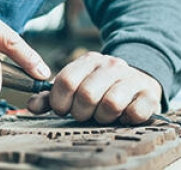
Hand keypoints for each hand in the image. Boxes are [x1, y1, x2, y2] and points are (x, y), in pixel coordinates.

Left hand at [26, 51, 162, 124]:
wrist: (141, 79)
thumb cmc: (103, 86)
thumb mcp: (78, 84)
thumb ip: (53, 96)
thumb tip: (31, 106)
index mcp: (90, 61)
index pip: (66, 81)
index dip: (60, 102)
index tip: (64, 109)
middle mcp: (111, 65)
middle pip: (86, 95)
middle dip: (81, 112)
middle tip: (85, 114)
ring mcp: (132, 79)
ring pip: (110, 104)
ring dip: (103, 117)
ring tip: (104, 115)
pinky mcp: (149, 95)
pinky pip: (135, 112)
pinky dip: (126, 119)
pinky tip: (123, 115)